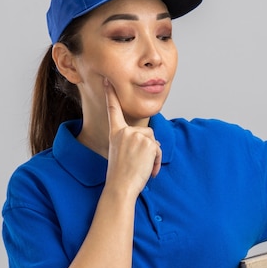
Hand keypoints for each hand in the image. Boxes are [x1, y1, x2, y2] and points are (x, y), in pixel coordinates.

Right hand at [105, 79, 161, 196]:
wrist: (121, 186)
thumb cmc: (121, 174)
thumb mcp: (122, 153)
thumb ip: (134, 142)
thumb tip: (154, 141)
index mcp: (115, 133)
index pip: (113, 110)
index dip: (111, 94)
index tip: (108, 80)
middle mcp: (124, 132)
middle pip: (146, 132)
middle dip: (148, 148)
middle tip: (139, 164)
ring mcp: (136, 136)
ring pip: (153, 140)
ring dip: (153, 155)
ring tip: (143, 168)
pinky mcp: (147, 142)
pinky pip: (158, 149)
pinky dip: (157, 161)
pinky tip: (149, 170)